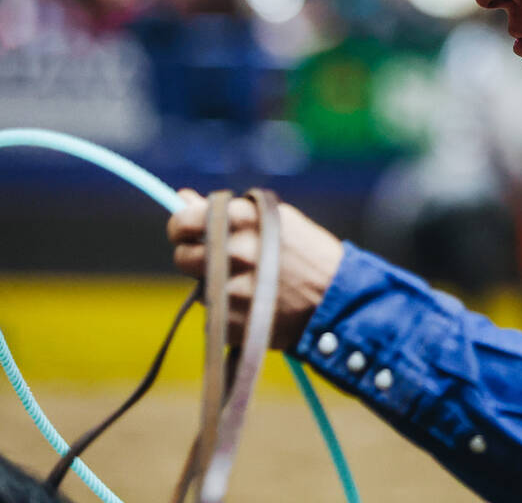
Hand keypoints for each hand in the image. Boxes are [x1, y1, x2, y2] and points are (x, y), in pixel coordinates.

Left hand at [167, 189, 344, 350]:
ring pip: (200, 289)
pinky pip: (215, 316)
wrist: (340, 301)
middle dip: (197, 259)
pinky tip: (258, 306)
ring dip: (216, 287)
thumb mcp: (275, 219)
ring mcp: (231, 291)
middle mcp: (233, 252)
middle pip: (183, 258)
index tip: (189, 232)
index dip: (182, 227)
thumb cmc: (309, 253)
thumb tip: (181, 198)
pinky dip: (230, 312)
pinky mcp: (233, 324)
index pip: (183, 221)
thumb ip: (226, 210)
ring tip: (252, 285)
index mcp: (242, 219)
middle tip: (224, 262)